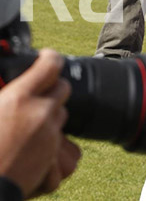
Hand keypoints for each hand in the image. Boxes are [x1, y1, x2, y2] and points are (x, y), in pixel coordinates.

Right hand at [0, 49, 80, 198]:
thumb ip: (8, 92)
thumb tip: (12, 86)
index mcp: (19, 97)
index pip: (50, 64)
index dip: (50, 57)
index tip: (47, 57)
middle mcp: (40, 113)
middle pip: (63, 88)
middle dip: (52, 90)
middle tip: (36, 96)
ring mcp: (50, 136)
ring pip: (62, 114)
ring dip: (50, 117)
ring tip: (28, 128)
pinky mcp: (54, 158)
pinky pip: (65, 144)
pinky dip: (54, 145)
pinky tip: (37, 148)